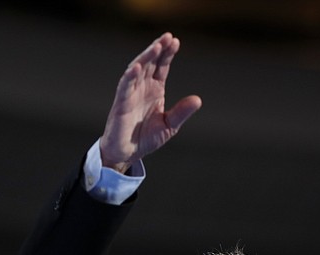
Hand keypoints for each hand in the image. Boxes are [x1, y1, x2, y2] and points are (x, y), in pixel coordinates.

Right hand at [99, 33, 201, 172]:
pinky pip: (124, 87)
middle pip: (151, 63)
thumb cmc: (146, 138)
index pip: (162, 67)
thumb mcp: (169, 125)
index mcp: (155, 90)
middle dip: (159, 49)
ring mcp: (130, 93)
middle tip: (168, 37)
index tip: (176, 41)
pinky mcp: (121, 103)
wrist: (127, 153)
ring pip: (137, 70)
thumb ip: (181, 112)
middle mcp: (142, 87)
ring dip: (146, 57)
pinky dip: (129, 76)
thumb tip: (198, 100)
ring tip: (156, 47)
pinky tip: (137, 67)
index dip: (168, 54)